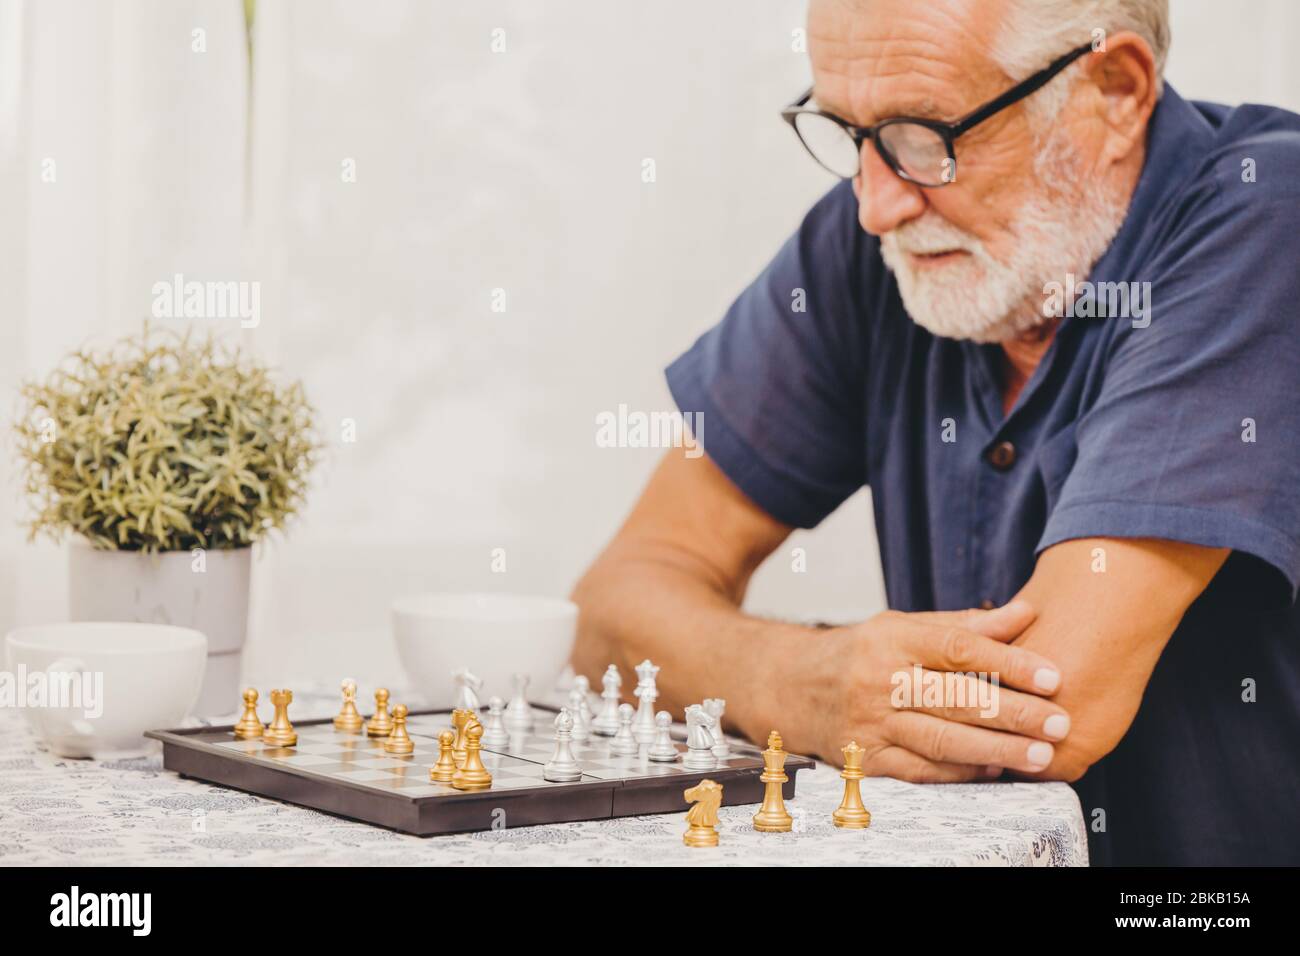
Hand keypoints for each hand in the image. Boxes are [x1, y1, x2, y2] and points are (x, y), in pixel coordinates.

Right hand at [771, 601, 1070, 781]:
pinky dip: (962, 773)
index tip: (1052, 676)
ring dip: (998, 749)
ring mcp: (870, 722)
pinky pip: (921, 770)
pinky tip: (997, 769)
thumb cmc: (862, 653)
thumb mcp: (904, 627)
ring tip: (1042, 755)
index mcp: (893, 638)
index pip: (959, 649)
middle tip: (1060, 722)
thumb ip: (965, 626)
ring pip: (943, 740)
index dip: (1009, 662)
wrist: (792, 686)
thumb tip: (1026, 612)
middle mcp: (879, 679)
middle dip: (1015, 713)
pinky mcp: (864, 758)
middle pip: (956, 699)